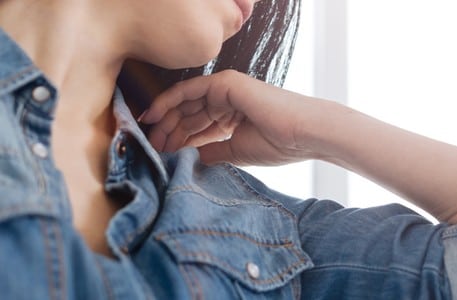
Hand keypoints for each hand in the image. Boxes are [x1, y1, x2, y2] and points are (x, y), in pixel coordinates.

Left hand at [140, 70, 324, 165]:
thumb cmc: (280, 144)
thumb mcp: (236, 153)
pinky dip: (169, 101)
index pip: (199, 126)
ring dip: (165, 119)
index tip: (162, 155)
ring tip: (150, 138)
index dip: (179, 140)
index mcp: (234, 116)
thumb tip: (186, 159)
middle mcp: (229, 100)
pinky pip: (189, 90)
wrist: (303, 133)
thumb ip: (211, 153)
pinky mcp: (224, 83)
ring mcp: (226, 89)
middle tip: (151, 148)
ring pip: (186, 102)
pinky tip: (154, 116)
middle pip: (189, 114)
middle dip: (168, 130)